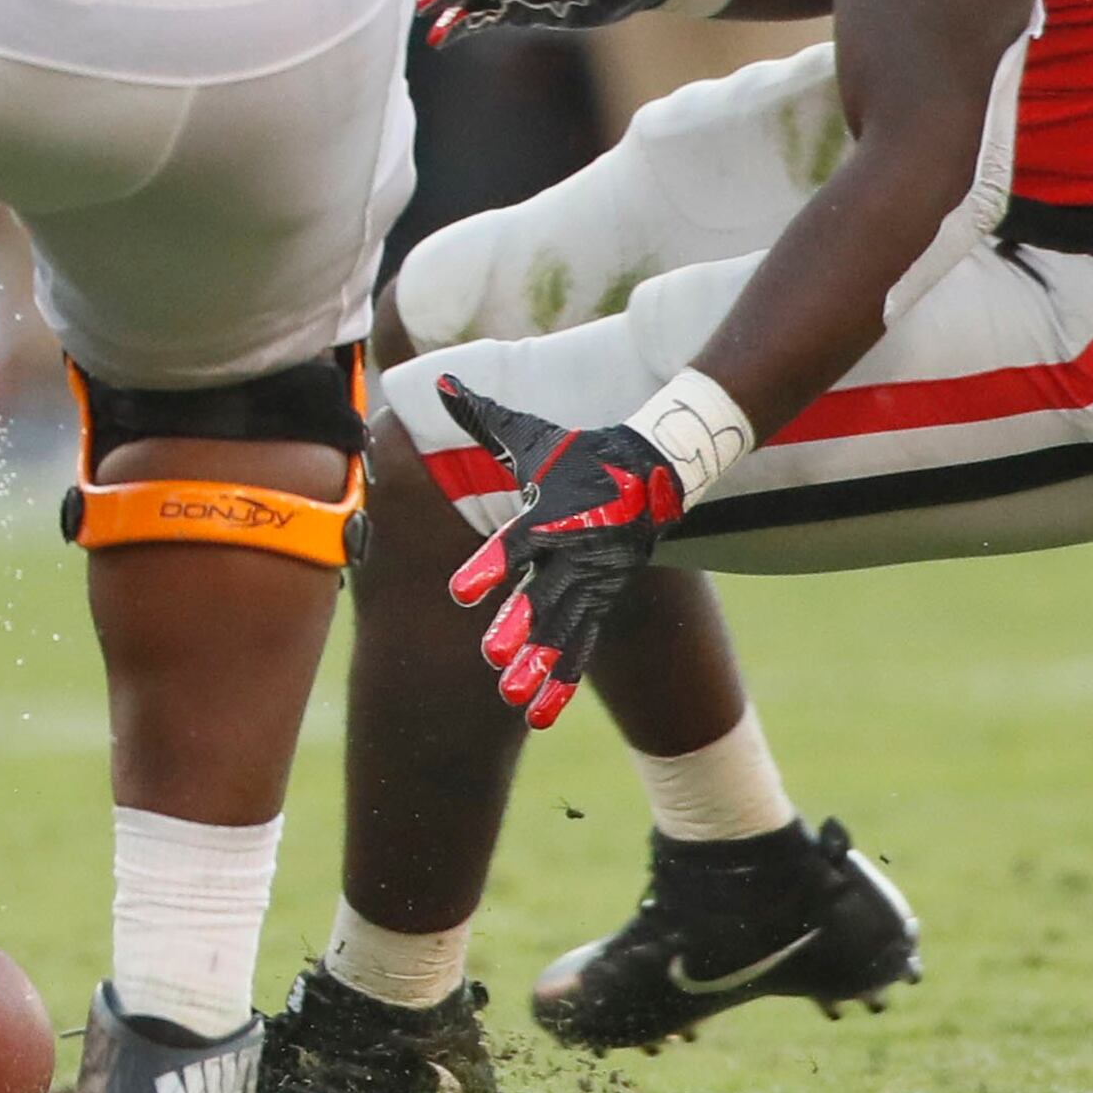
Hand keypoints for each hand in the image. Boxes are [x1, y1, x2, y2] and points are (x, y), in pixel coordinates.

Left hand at [435, 376, 684, 727]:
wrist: (655, 470)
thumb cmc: (579, 453)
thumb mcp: (532, 434)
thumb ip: (482, 415)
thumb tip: (438, 379)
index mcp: (551, 516)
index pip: (517, 545)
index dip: (489, 567)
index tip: (460, 593)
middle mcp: (574, 555)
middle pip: (545, 597)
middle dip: (521, 628)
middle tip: (493, 659)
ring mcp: (593, 582)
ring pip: (566, 631)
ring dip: (540, 667)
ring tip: (512, 699)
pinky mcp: (602, 600)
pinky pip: (582, 645)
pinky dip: (562, 680)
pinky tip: (539, 713)